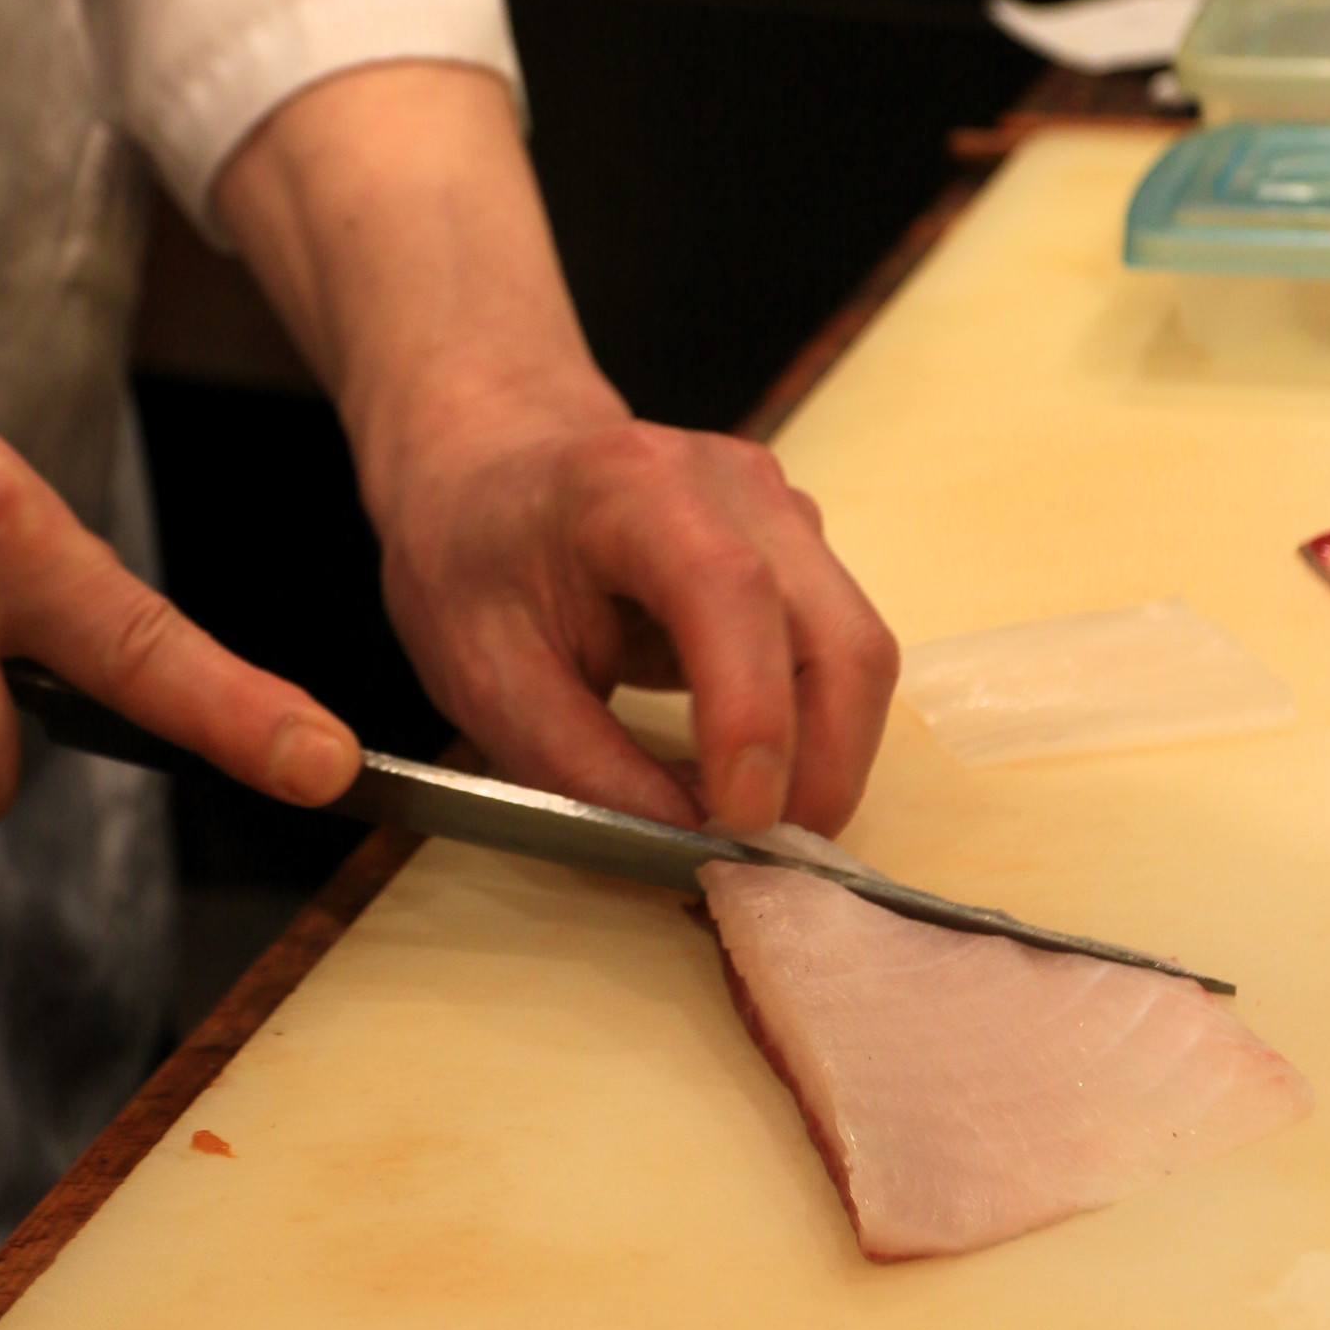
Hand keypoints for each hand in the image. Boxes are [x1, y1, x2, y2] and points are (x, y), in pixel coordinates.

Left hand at [374, 392, 898, 835]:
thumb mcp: (485, 677)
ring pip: (858, 652)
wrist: (487, 468)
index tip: (739, 823)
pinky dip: (814, 729)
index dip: (752, 713)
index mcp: (631, 486)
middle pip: (837, 634)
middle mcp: (733, 484)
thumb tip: (686, 844)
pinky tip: (747, 772)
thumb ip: (581, 766)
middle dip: (821, 766)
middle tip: (764, 861)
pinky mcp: (800, 549)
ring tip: (750, 827)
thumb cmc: (471, 559)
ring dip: (827, 757)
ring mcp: (782, 511)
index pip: (730, 591)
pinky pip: (839, 652)